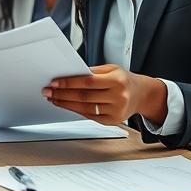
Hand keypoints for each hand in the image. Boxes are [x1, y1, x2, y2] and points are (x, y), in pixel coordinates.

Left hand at [42, 64, 165, 125]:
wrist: (142, 95)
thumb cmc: (124, 80)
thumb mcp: (112, 69)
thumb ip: (92, 72)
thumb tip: (70, 74)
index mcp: (117, 80)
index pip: (87, 82)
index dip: (68, 83)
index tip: (54, 83)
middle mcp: (118, 97)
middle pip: (83, 96)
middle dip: (62, 94)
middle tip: (48, 91)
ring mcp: (116, 111)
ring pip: (84, 108)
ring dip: (65, 103)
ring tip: (53, 98)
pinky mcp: (113, 121)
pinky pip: (90, 116)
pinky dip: (76, 110)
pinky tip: (66, 105)